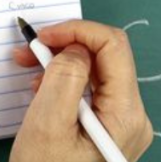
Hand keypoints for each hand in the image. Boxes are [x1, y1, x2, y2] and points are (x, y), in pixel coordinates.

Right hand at [7, 20, 152, 161]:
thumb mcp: (47, 126)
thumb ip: (64, 77)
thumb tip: (75, 45)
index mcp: (126, 115)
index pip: (113, 47)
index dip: (77, 31)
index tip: (44, 35)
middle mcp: (132, 117)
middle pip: (106, 58)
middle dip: (67, 46)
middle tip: (28, 50)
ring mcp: (122, 124)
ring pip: (97, 73)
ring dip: (62, 63)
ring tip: (28, 69)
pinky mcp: (109, 130)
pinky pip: (91, 92)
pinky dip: (65, 83)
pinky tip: (42, 90)